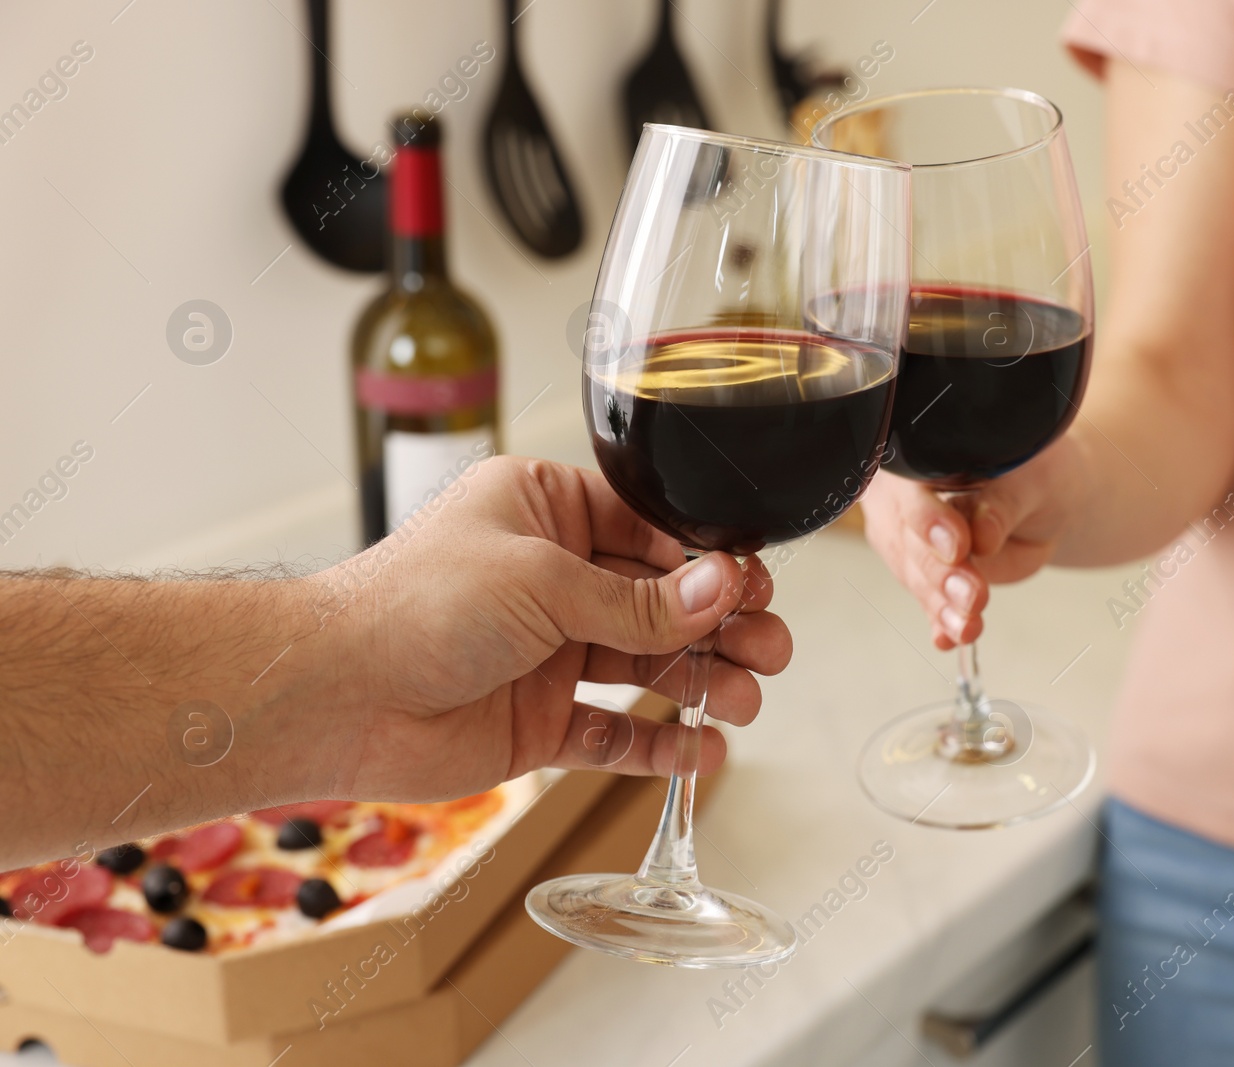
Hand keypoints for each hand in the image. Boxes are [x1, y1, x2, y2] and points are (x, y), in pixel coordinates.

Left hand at [308, 456, 791, 802]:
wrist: (335, 695)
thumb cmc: (414, 605)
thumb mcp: (543, 581)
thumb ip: (639, 599)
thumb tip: (722, 589)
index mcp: (544, 512)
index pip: (650, 529)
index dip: (707, 562)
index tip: (754, 586)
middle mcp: (550, 578)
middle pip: (659, 601)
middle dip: (718, 625)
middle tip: (770, 647)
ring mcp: (546, 652)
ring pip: (645, 665)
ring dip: (699, 683)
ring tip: (744, 702)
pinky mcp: (537, 720)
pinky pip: (612, 731)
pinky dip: (656, 744)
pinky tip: (701, 752)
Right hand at [861, 440, 1080, 649]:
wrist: (1043, 500)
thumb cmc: (1033, 475)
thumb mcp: (1029, 478)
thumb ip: (1003, 503)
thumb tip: (984, 533)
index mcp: (919, 457)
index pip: (911, 489)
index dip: (929, 521)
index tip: (957, 547)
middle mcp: (903, 497)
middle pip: (908, 541)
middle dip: (940, 575)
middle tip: (972, 597)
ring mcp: (909, 539)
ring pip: (916, 576)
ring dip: (942, 606)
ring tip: (969, 625)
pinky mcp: (925, 575)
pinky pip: (928, 601)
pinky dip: (941, 621)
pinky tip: (949, 637)